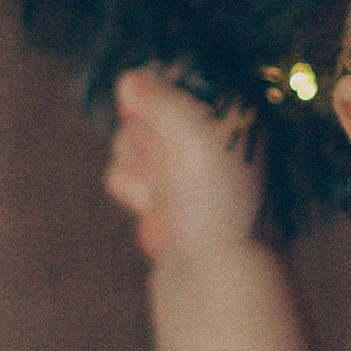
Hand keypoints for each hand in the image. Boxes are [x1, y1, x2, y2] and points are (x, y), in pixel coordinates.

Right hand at [104, 64, 264, 268]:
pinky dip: (133, 193)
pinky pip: (120, 173)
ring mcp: (180, 164)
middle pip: (141, 105)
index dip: (157, 93)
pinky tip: (158, 214)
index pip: (175, 72)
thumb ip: (158, 98)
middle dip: (144, 137)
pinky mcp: (159, 193)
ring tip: (167, 197)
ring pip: (125, 139)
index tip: (159, 116)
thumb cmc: (217, 203)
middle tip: (172, 169)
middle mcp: (206, 132)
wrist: (216, 278)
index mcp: (229, 109)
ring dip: (137, 168)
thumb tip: (129, 80)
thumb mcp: (193, 135)